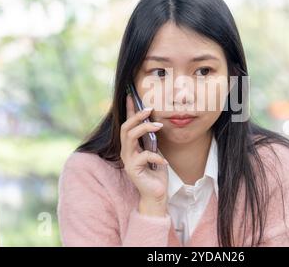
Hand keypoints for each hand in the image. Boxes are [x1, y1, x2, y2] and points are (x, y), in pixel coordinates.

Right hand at [120, 94, 168, 215]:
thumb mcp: (155, 150)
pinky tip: (163, 161)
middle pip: (125, 127)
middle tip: (150, 109)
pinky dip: (155, 156)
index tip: (131, 94)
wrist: (156, 193)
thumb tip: (154, 122)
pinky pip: (143, 156)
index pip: (127, 123)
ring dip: (145, 129)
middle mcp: (126, 151)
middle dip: (137, 116)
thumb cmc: (156, 171)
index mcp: (130, 145)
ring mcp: (128, 160)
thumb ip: (151, 138)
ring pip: (130, 137)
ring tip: (159, 126)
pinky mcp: (133, 169)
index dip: (129, 109)